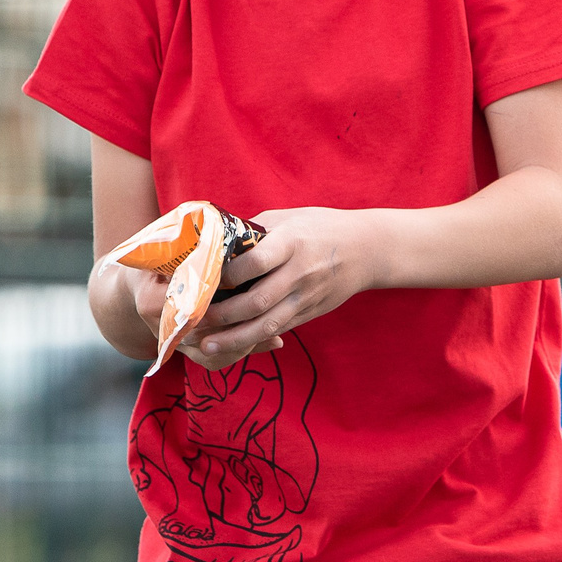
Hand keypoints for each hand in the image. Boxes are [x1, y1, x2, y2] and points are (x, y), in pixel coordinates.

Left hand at [181, 207, 373, 368]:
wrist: (366, 249)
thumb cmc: (321, 227)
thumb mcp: (288, 217)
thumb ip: (254, 231)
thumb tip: (215, 242)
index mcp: (292, 242)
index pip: (256, 263)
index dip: (227, 275)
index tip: (204, 279)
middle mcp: (300, 273)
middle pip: (257, 301)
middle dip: (222, 315)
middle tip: (195, 320)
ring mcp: (306, 297)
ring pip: (267, 324)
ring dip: (234, 338)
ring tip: (207, 345)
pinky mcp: (309, 313)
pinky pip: (278, 330)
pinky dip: (253, 339)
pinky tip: (231, 345)